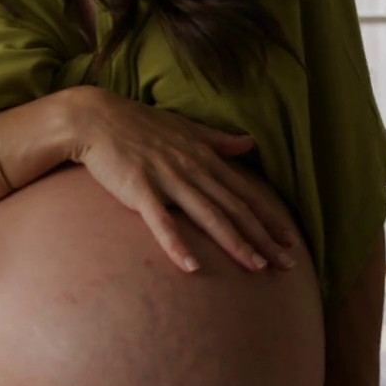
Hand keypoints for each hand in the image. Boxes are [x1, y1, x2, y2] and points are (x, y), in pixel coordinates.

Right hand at [65, 87, 304, 274]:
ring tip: (256, 267)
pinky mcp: (140, 189)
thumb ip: (217, 140)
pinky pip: (162, 222)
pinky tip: (192, 267)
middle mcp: (193, 168)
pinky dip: (177, 244)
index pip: (244, 192)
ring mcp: (167, 179)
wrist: (94, 117)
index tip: (290, 239)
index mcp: (204, 157)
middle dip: (264, 238)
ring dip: (235, 243)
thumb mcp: (184, 128)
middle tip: (287, 264)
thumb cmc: (138, 124)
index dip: (269, 217)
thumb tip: (249, 142)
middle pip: (235, 208)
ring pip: (209, 216)